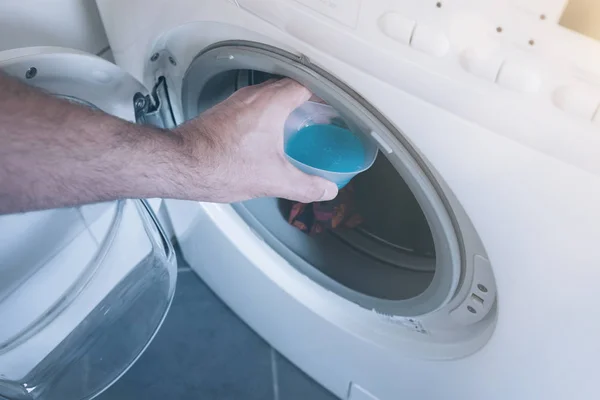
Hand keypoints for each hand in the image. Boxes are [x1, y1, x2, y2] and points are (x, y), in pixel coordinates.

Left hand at [174, 78, 338, 202]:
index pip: (306, 85)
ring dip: (284, 106)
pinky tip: (267, 137)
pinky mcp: (223, 113)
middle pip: (287, 87)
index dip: (323, 94)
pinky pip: (252, 106)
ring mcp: (235, 103)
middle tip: (320, 117)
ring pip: (268, 96)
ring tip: (297, 126)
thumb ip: (306, 186)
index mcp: (271, 103)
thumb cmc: (221, 165)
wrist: (181, 165)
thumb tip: (327, 190)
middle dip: (306, 101)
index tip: (334, 106)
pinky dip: (266, 115)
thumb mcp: (274, 180)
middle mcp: (252, 96)